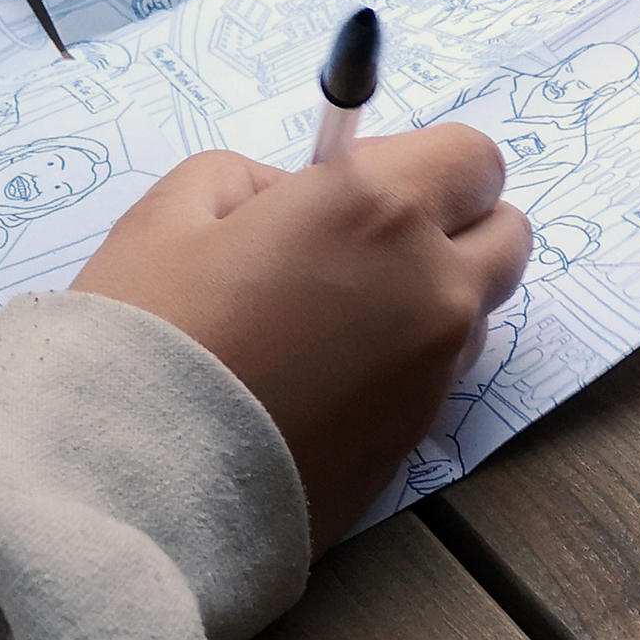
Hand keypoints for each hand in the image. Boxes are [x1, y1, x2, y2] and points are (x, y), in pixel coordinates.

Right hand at [70, 125, 532, 552]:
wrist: (133, 482)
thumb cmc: (148, 331)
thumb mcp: (178, 207)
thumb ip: (260, 178)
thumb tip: (300, 197)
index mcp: (380, 210)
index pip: (475, 158)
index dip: (423, 162)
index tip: (362, 183)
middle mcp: (432, 288)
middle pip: (507, 235)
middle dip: (453, 225)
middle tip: (366, 243)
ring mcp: (433, 374)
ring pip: (474, 313)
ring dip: (429, 299)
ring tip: (329, 320)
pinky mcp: (415, 443)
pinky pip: (437, 379)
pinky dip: (402, 366)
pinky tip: (320, 378)